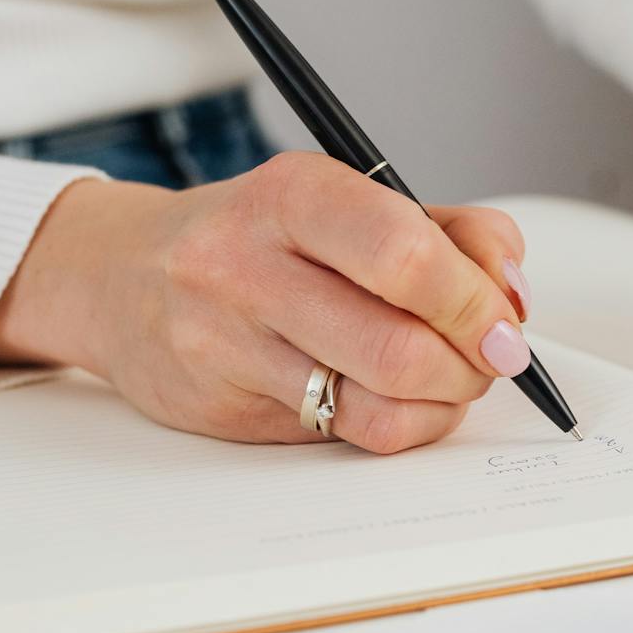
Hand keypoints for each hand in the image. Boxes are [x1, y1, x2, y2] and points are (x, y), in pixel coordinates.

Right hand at [0, 152, 535, 451]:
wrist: (120, 275)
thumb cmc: (260, 236)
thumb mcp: (352, 199)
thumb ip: (454, 234)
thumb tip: (512, 297)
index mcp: (293, 195)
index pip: (405, 256)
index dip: (474, 300)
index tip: (505, 322)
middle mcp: (246, 266)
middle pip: (399, 347)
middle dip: (471, 364)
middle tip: (488, 357)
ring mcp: (227, 344)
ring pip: (377, 406)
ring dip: (443, 404)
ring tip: (449, 380)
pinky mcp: (224, 408)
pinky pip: (344, 437)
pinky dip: (399, 425)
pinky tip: (398, 399)